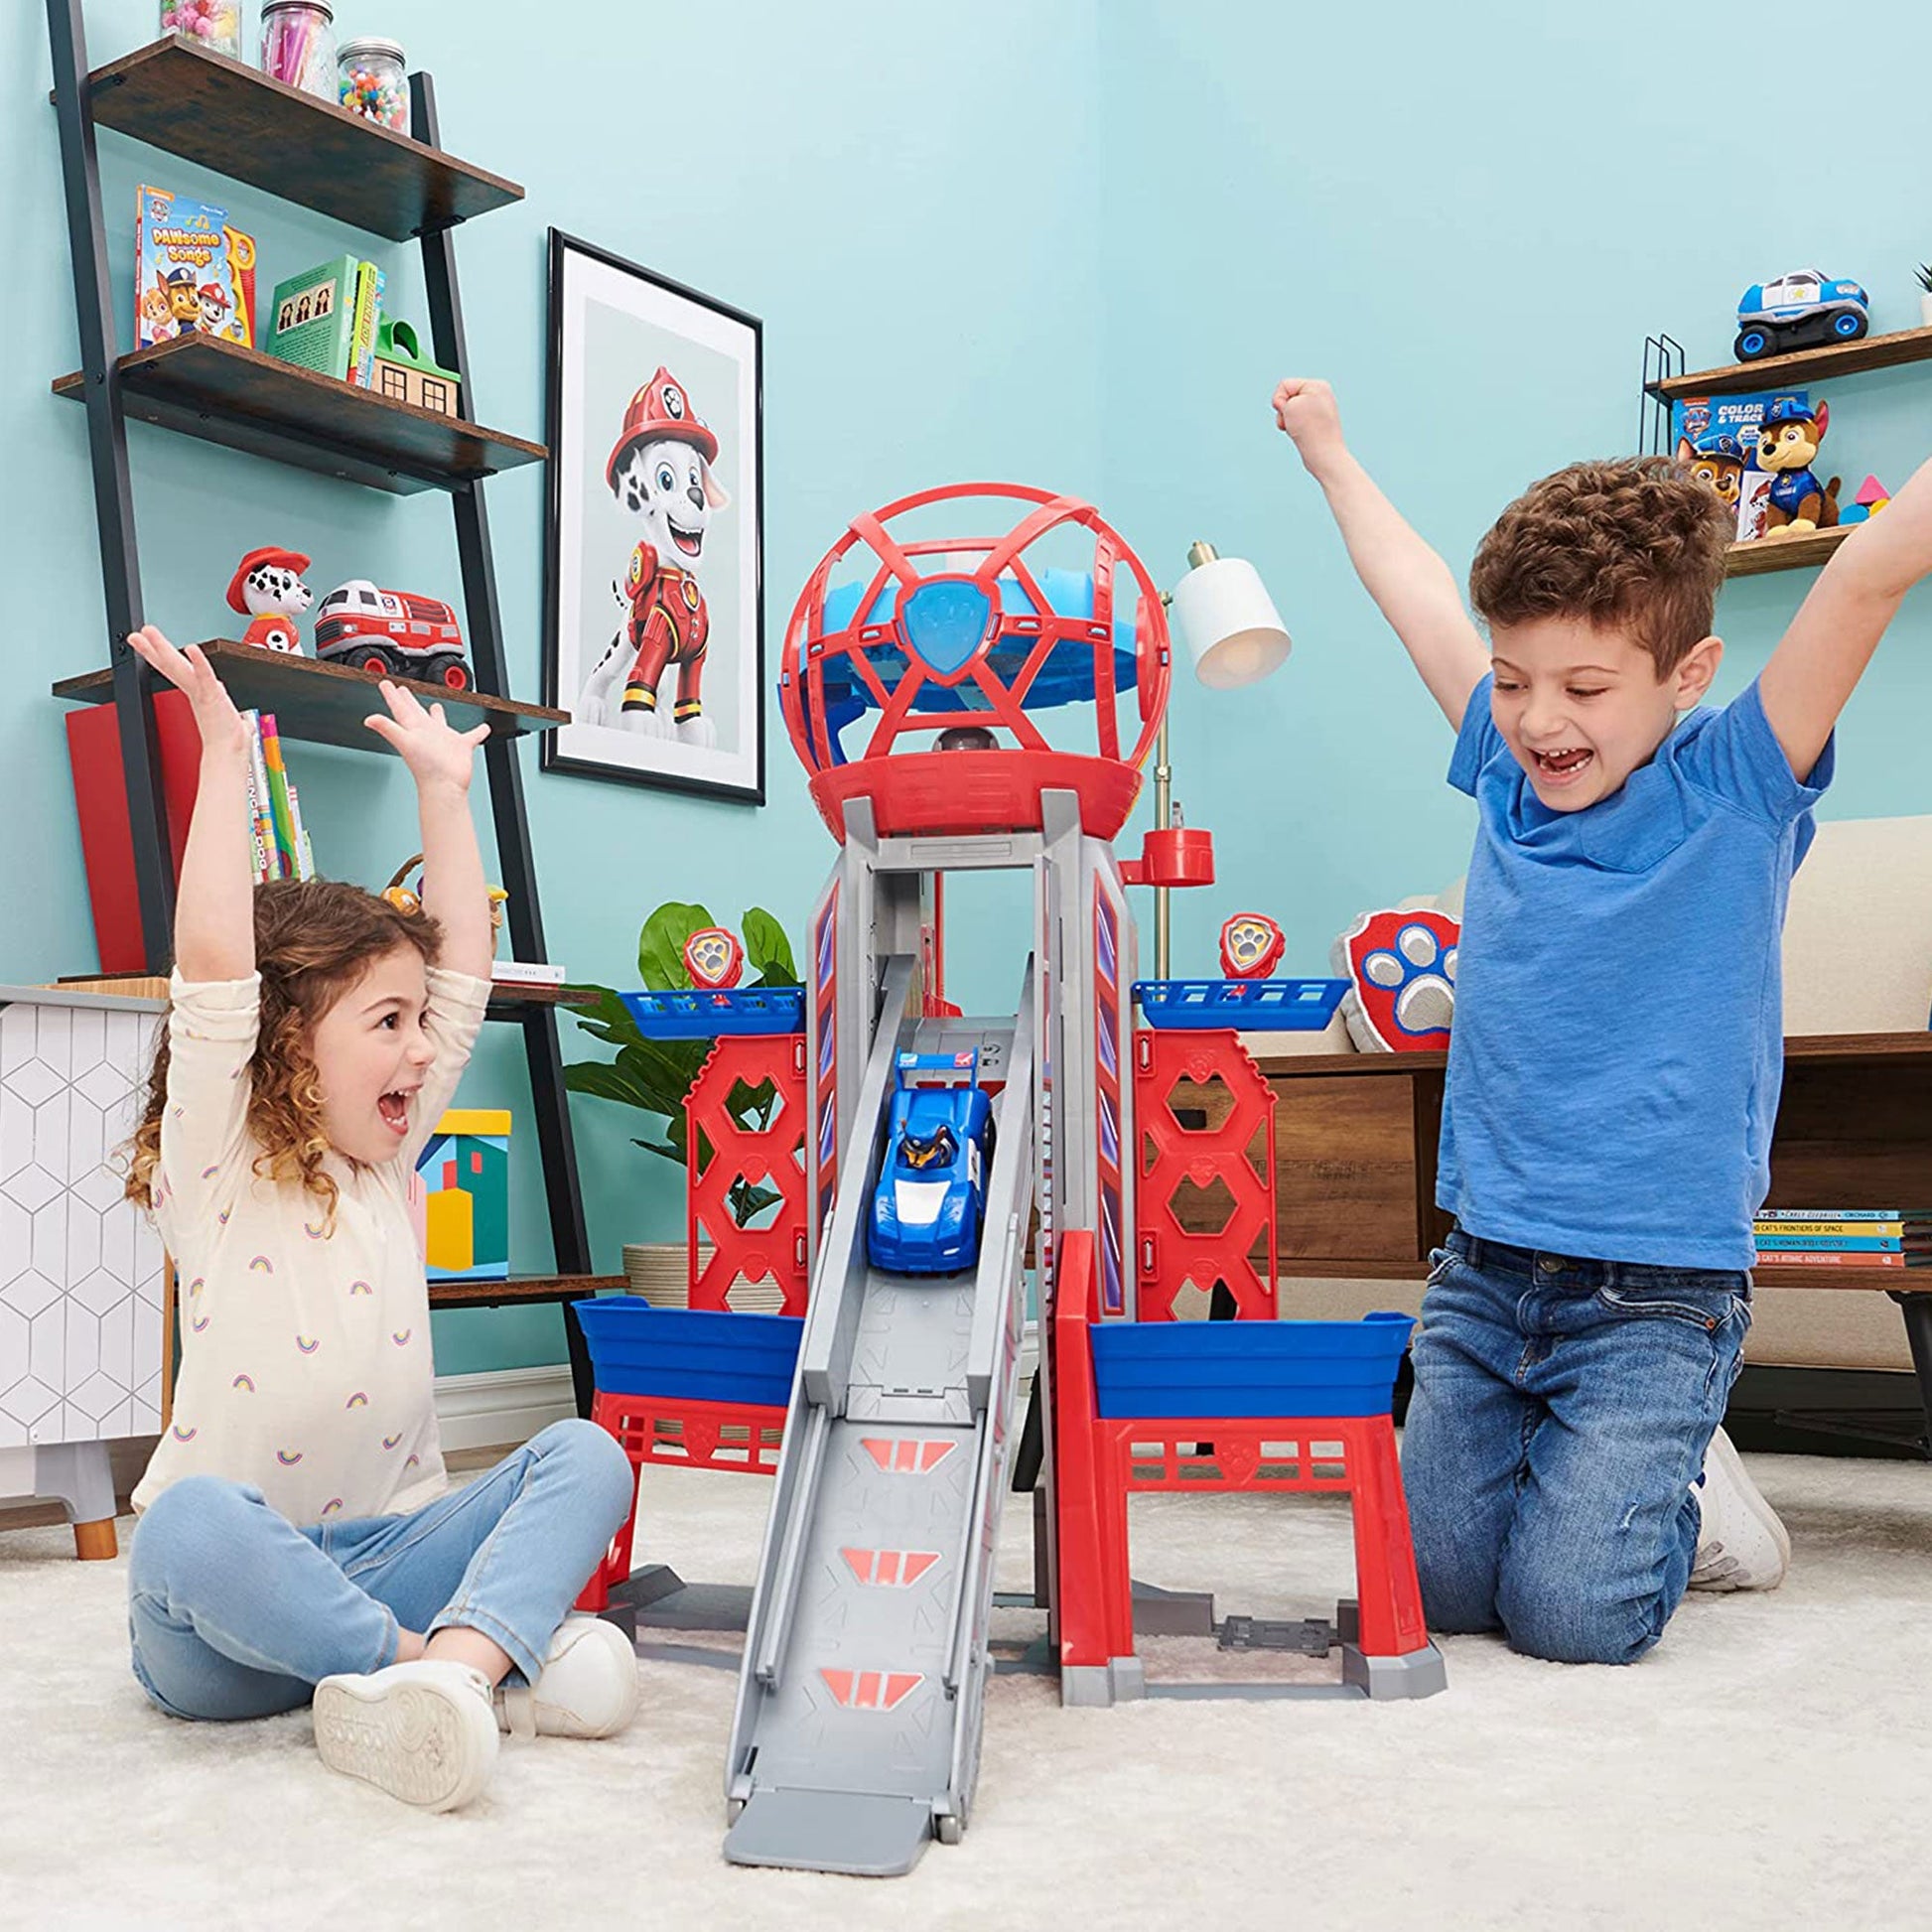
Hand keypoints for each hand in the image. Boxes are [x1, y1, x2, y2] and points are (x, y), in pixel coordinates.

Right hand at [126, 625, 246, 757]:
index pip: (177, 671)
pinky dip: (200, 662)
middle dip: (154, 649)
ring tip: (149, 634)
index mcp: (199, 695)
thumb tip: (242, 720)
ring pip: (180, 667)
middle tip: (137, 635)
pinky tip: (192, 649)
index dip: (162, 658)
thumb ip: (236, 717)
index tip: (151, 647)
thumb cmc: (230, 742)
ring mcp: (202, 694)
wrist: (229, 755)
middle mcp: (197, 692)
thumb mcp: (233, 721)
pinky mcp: (212, 696)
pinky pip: (205, 675)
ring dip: (164, 648)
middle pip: (171, 666)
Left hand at [363, 680, 488, 790]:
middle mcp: (427, 733)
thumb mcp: (405, 742)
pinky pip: (471, 736)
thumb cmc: (426, 767)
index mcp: (414, 729)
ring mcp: (444, 740)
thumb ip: (388, 728)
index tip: (386, 684)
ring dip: (438, 713)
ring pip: (440, 721)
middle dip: (408, 700)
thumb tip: (368, 719)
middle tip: (403, 689)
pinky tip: (483, 727)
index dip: (392, 696)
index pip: (400, 709)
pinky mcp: (461, 747)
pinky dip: (478, 732)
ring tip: (436, 705)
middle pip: (415, 711)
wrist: (445, 785)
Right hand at [1271, 377, 1346, 478]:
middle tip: (1296, 423)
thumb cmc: (1308, 430)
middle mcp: (1320, 394)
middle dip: (1284, 412)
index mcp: (1317, 385)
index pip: (1284, 385)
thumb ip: (1283, 399)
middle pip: (1286, 398)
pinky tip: (1302, 436)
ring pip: (1288, 411)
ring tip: (1299, 431)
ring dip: (1287, 422)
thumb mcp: (1290, 405)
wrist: (1325, 456)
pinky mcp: (1316, 423)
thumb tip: (1289, 410)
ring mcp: (1319, 409)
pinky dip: (1292, 429)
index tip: (1291, 413)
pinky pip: (1294, 422)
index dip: (1280, 400)